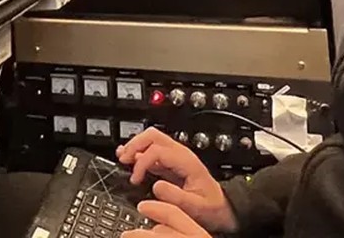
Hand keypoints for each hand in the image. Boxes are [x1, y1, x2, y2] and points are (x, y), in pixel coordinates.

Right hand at [116, 128, 237, 233]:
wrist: (221, 208)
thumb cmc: (212, 207)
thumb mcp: (197, 206)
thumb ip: (177, 197)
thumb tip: (156, 186)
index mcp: (186, 161)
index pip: (157, 150)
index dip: (142, 162)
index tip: (135, 179)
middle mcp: (180, 154)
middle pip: (153, 136)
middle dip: (135, 144)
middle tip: (123, 159)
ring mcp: (174, 157)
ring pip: (151, 139)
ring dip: (135, 146)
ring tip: (123, 157)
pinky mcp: (170, 164)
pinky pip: (152, 151)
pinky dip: (138, 152)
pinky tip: (129, 157)